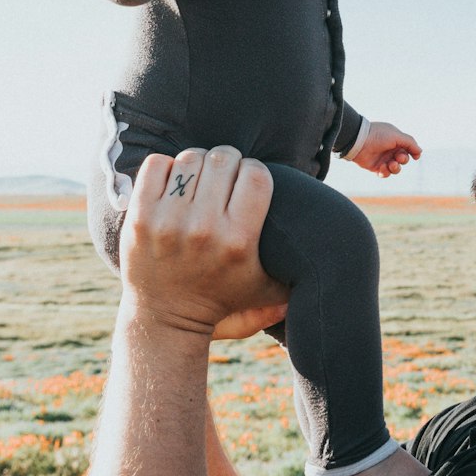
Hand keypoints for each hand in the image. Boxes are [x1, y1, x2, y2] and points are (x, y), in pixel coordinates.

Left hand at [120, 147, 287, 336]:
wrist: (165, 317)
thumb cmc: (221, 298)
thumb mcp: (265, 289)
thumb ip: (297, 274)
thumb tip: (334, 258)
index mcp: (239, 240)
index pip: (256, 174)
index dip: (255, 172)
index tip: (248, 182)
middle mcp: (204, 228)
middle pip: (224, 160)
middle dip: (228, 163)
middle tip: (224, 178)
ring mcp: (168, 221)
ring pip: (191, 158)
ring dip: (198, 164)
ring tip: (200, 181)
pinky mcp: (140, 217)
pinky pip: (157, 164)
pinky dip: (168, 167)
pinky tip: (175, 185)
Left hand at [352, 122, 420, 178]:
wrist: (359, 141)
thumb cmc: (378, 135)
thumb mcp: (397, 136)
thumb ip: (410, 143)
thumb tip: (420, 151)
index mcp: (395, 140)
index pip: (408, 148)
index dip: (413, 153)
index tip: (415, 156)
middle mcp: (390, 149)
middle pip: (404, 159)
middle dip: (403, 159)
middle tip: (398, 157)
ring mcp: (383, 158)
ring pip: (396, 168)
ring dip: (396, 168)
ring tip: (391, 164)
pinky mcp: (376, 167)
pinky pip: (385, 173)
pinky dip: (386, 172)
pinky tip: (382, 168)